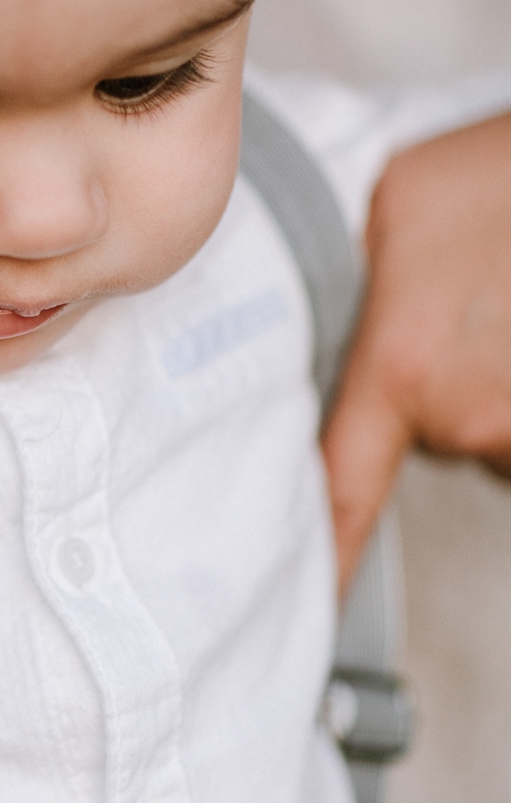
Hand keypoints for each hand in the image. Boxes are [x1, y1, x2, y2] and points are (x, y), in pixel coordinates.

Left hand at [323, 112, 510, 590]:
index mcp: (401, 371)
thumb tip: (333, 340)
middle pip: (451, 442)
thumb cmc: (490, 180)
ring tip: (508, 310)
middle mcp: (469, 417)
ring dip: (505, 389)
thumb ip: (358, 296)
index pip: (350, 494)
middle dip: (458, 391)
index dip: (334, 566)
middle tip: (476, 312)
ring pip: (503, 437)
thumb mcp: (395, 219)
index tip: (313, 623)